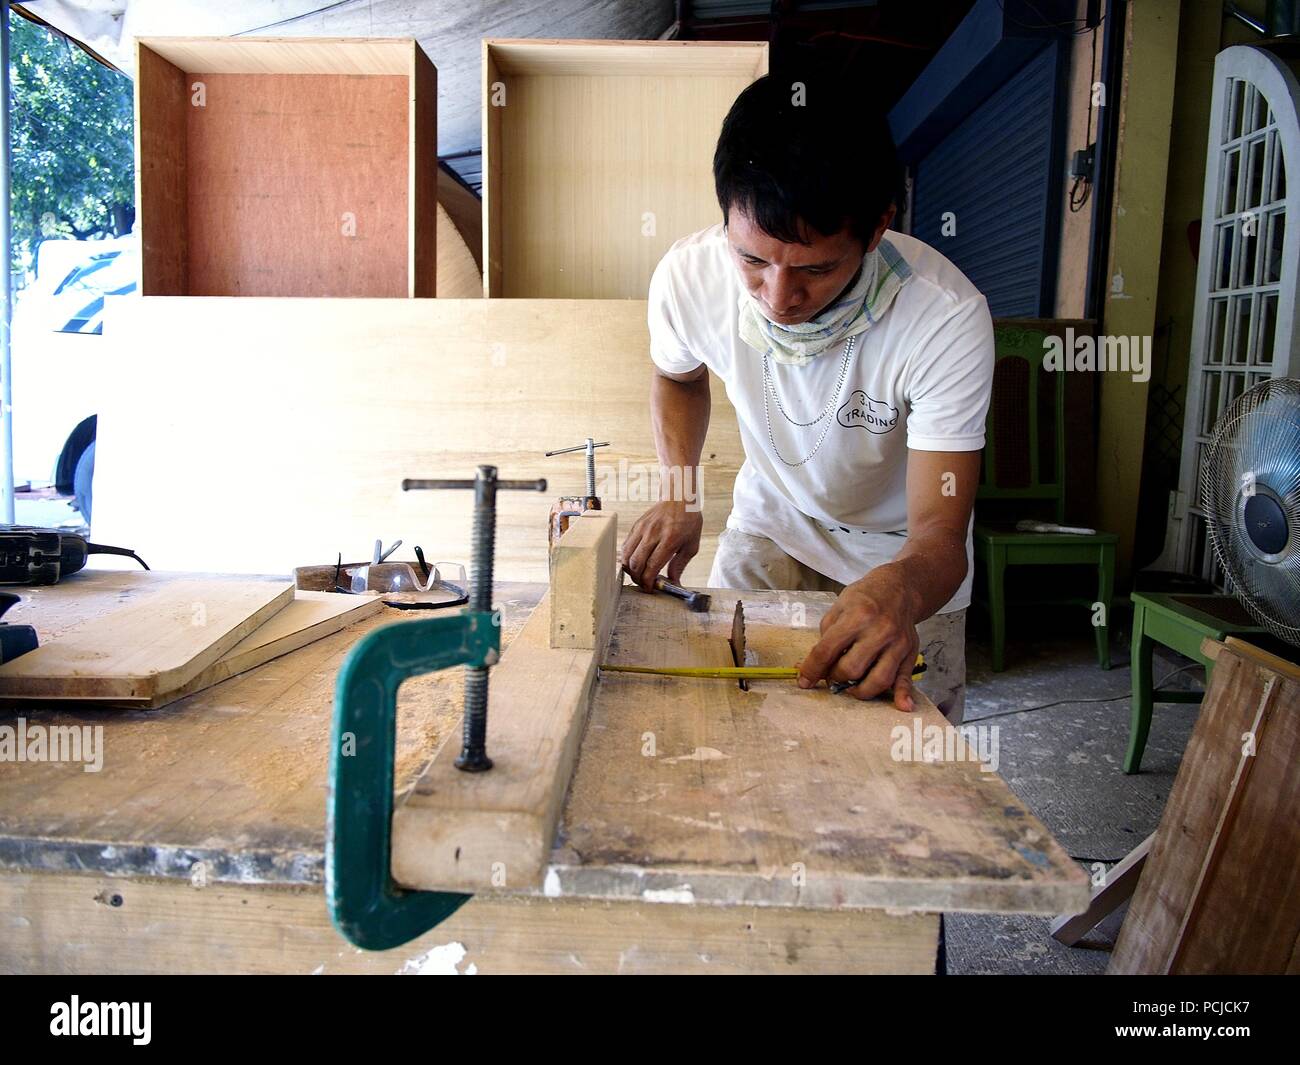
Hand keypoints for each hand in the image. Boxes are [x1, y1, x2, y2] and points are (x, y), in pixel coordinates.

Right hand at [621, 501, 702, 590]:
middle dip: (637, 578)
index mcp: (669, 540)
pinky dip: (628, 558)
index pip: (652, 566)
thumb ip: (680, 565)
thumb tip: (673, 582)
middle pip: (636, 563)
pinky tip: (635, 562)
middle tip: (644, 584)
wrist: (679, 498)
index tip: (650, 588)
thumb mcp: (691, 545)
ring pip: (627, 555)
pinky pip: (626, 546)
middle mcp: (653, 534)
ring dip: (630, 569)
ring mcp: (642, 529)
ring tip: (638, 575)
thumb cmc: (688, 521)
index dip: (648, 581)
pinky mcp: (636, 525)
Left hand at [796, 566, 920, 710]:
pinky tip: (902, 706)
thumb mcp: (838, 608)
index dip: (812, 669)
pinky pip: (906, 678)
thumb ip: (826, 638)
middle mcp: (879, 631)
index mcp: (857, 616)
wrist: (899, 588)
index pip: (827, 650)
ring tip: (851, 687)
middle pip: (851, 669)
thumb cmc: (864, 598)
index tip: (804, 682)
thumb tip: (814, 668)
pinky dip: (903, 694)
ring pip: (878, 680)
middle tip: (832, 677)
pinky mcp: (910, 653)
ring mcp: (897, 644)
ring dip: (860, 691)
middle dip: (836, 679)